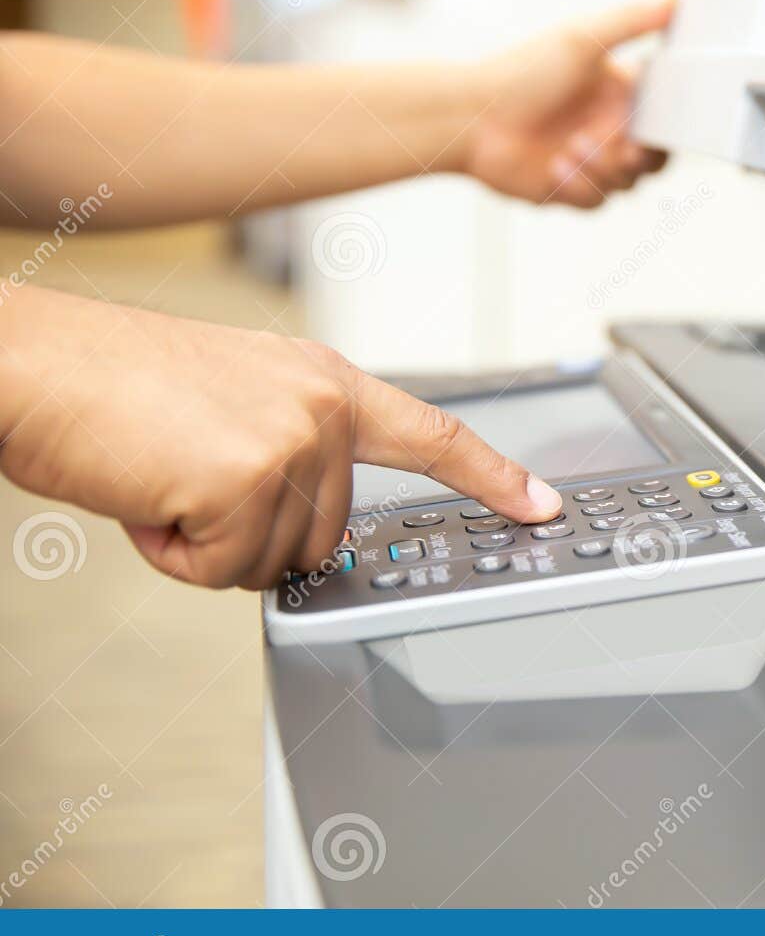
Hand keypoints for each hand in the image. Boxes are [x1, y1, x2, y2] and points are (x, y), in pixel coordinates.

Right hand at [0, 288, 562, 588]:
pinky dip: (173, 554)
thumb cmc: (115, 386)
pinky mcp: (249, 480)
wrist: (34, 363)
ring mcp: (293, 442)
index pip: (433, 435)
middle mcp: (323, 409)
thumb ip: (294, 452)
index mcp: (326, 383)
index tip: (543, 506)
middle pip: (328, 538)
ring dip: (208, 544)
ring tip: (164, 475)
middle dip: (251, 533)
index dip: (494, 477)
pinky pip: (224, 572)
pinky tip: (147, 494)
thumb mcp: (233, 400)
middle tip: (188, 478)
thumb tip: (309, 530)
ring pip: (274, 563)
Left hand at [462, 0, 673, 208]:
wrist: (469, 119)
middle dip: (639, 155)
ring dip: (603, 168)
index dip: (666, 125)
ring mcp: (591, 160)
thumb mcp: (583, 39)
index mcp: (620, 92)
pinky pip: (597, 201)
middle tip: (622, 148)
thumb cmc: (521, 73)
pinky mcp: (571, 188)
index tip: (652, 123)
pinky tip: (552, 165)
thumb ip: (635, 18)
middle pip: (654, 157)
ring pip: (628, 182)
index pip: (665, 115)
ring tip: (571, 146)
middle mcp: (609, 127)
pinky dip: (579, 186)